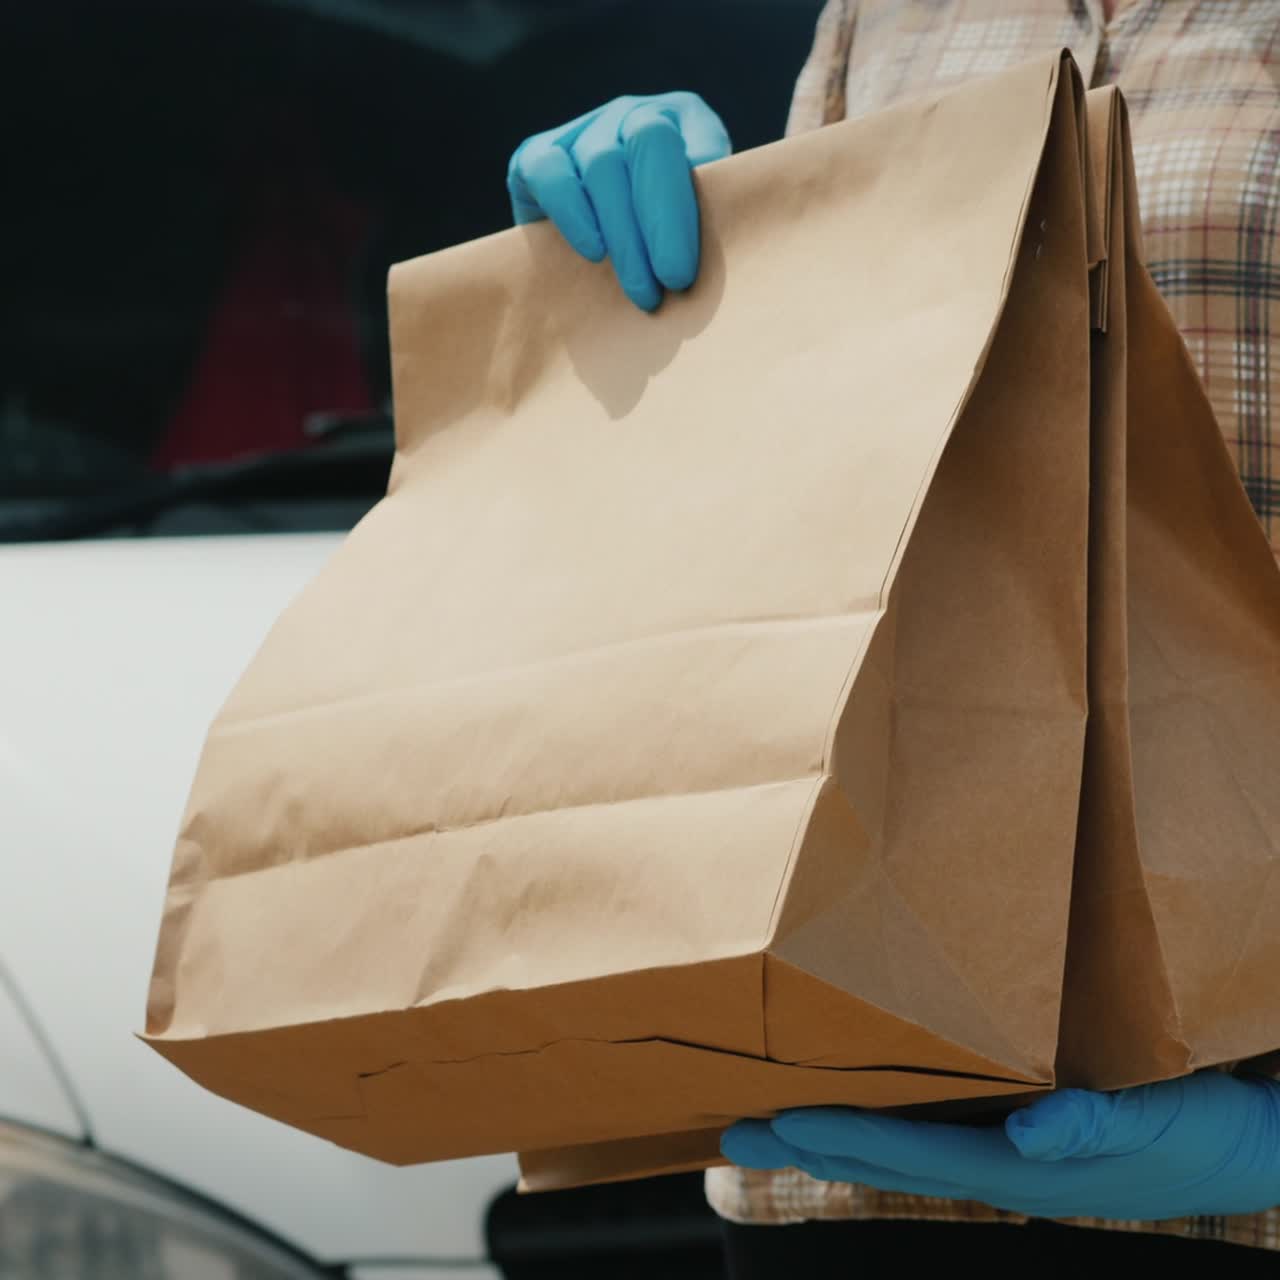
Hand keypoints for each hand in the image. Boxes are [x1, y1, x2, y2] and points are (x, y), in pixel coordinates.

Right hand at [507, 92, 730, 310]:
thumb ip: (711, 211)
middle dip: (657, 224)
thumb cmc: (669, 237)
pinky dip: (571, 214)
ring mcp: (583, 129)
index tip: (683, 270)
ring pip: (601, 167)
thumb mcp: (702, 215)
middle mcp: (632, 112)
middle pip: (644, 146)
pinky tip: (593, 252)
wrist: (605, 243)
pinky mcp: (536, 155)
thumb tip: (716, 238)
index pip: (683, 144)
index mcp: (681, 117)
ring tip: (640, 291)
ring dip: (623, 237)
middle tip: (669, 285)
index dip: (680, 206)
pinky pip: (549, 173)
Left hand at [721, 1073, 1279, 1220]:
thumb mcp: (1157, 1118)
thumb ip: (1092, 1126)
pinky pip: (935, 1122)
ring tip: (777, 1119)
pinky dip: (885, 1114)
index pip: (905, 1153)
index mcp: (1020, 1166)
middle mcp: (1000, 1163)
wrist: (1252, 1141)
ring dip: (835, 1130)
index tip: (772, 1125)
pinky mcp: (1024, 1128)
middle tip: (734, 1130)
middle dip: (809, 1142)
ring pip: (901, 1141)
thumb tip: (1031, 1138)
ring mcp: (1009, 1150)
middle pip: (884, 1153)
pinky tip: (866, 1099)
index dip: (837, 1137)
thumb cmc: (1202, 1126)